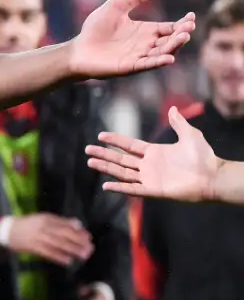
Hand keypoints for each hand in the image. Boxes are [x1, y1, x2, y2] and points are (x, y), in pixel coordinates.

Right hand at [5, 213, 92, 265]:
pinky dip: (59, 257)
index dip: (78, 231)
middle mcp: (44, 227)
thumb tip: (78, 224)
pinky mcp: (33, 248)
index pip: (66, 225)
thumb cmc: (28, 225)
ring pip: (58, 244)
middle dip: (78, 241)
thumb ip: (60, 221)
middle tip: (90, 248)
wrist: (8, 231)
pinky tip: (68, 261)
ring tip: (83, 255)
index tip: (89, 237)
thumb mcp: (43, 219)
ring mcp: (38, 237)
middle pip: (64, 234)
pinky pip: (48, 253)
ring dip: (72, 250)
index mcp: (47, 218)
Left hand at [69, 0, 193, 78]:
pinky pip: (148, 65)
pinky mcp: (129, 66)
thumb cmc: (95, 28)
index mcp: (145, 30)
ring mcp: (139, 56)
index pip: (170, 28)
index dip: (182, 23)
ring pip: (162, 52)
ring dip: (174, 46)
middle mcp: (146, 44)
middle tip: (189, 27)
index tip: (191, 16)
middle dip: (181, 34)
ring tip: (183, 37)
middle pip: (170, 40)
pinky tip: (169, 58)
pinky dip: (159, 62)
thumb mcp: (117, 6)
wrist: (78, 48)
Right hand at [86, 106, 220, 201]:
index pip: (129, 145)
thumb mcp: (190, 135)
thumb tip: (172, 109)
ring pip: (122, 172)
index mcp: (154, 152)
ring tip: (90, 163)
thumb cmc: (204, 157)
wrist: (213, 177)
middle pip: (120, 159)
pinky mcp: (153, 191)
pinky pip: (132, 189)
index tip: (100, 135)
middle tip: (87, 150)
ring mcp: (149, 178)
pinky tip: (106, 186)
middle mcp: (148, 165)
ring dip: (106, 168)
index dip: (115, 140)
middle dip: (103, 154)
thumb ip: (179, 123)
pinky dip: (119, 188)